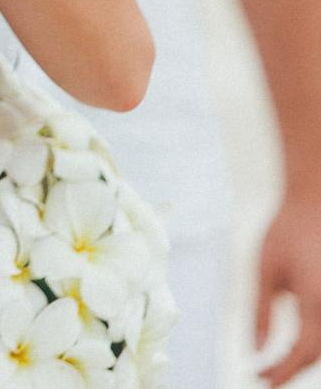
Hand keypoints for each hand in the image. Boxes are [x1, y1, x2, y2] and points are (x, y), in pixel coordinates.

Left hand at [254, 192, 320, 384]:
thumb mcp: (265, 270)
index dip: (283, 371)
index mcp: (315, 301)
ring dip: (307, 358)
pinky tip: (299, 345)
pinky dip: (316, 342)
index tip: (262, 381)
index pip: (302, 352)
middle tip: (267, 376)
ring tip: (279, 364)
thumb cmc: (286, 231)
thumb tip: (257, 351)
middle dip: (294, 369)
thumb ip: (262, 313)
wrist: (312, 200)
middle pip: (318, 353)